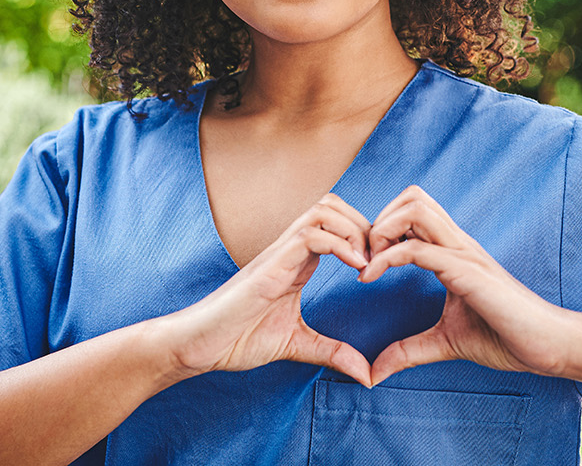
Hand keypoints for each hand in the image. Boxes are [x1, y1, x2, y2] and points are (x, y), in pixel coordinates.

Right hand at [160, 194, 374, 385]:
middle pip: (334, 205)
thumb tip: (367, 375)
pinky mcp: (270, 265)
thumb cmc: (237, 338)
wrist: (198, 344)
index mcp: (297, 261)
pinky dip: (340, 245)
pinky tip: (357, 270)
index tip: (383, 267)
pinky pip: (311, 235)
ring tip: (369, 263)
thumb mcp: (297, 344)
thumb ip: (332, 352)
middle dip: (365, 225)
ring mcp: (279, 254)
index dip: (365, 236)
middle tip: (382, 261)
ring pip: (323, 210)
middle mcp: (289, 250)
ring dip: (354, 230)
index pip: (337, 223)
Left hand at [360, 186, 568, 384]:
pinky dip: (387, 258)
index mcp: (454, 252)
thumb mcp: (446, 342)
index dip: (382, 228)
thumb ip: (410, 350)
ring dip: (381, 230)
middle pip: (413, 196)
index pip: (414, 212)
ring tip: (368, 265)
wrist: (550, 346)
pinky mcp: (468, 273)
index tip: (364, 264)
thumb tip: (376, 372)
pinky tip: (370, 279)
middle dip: (379, 220)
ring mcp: (465, 254)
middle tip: (364, 258)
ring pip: (416, 209)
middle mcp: (458, 244)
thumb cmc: (508, 338)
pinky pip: (419, 250)